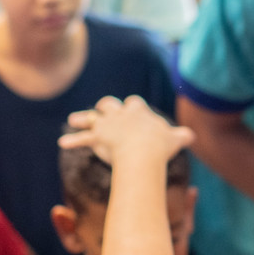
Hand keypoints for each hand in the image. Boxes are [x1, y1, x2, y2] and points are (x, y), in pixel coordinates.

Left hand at [60, 96, 194, 163]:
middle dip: (105, 107)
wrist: (144, 151)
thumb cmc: (160, 146)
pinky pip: (82, 138)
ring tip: (73, 120)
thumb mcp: (175, 139)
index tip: (132, 108)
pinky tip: (62, 143)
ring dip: (82, 118)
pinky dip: (72, 141)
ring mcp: (108, 124)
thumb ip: (181, 136)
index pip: (135, 103)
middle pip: (110, 104)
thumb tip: (191, 136)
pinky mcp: (97, 136)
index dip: (132, 107)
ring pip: (91, 117)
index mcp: (139, 111)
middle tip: (102, 110)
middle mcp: (121, 114)